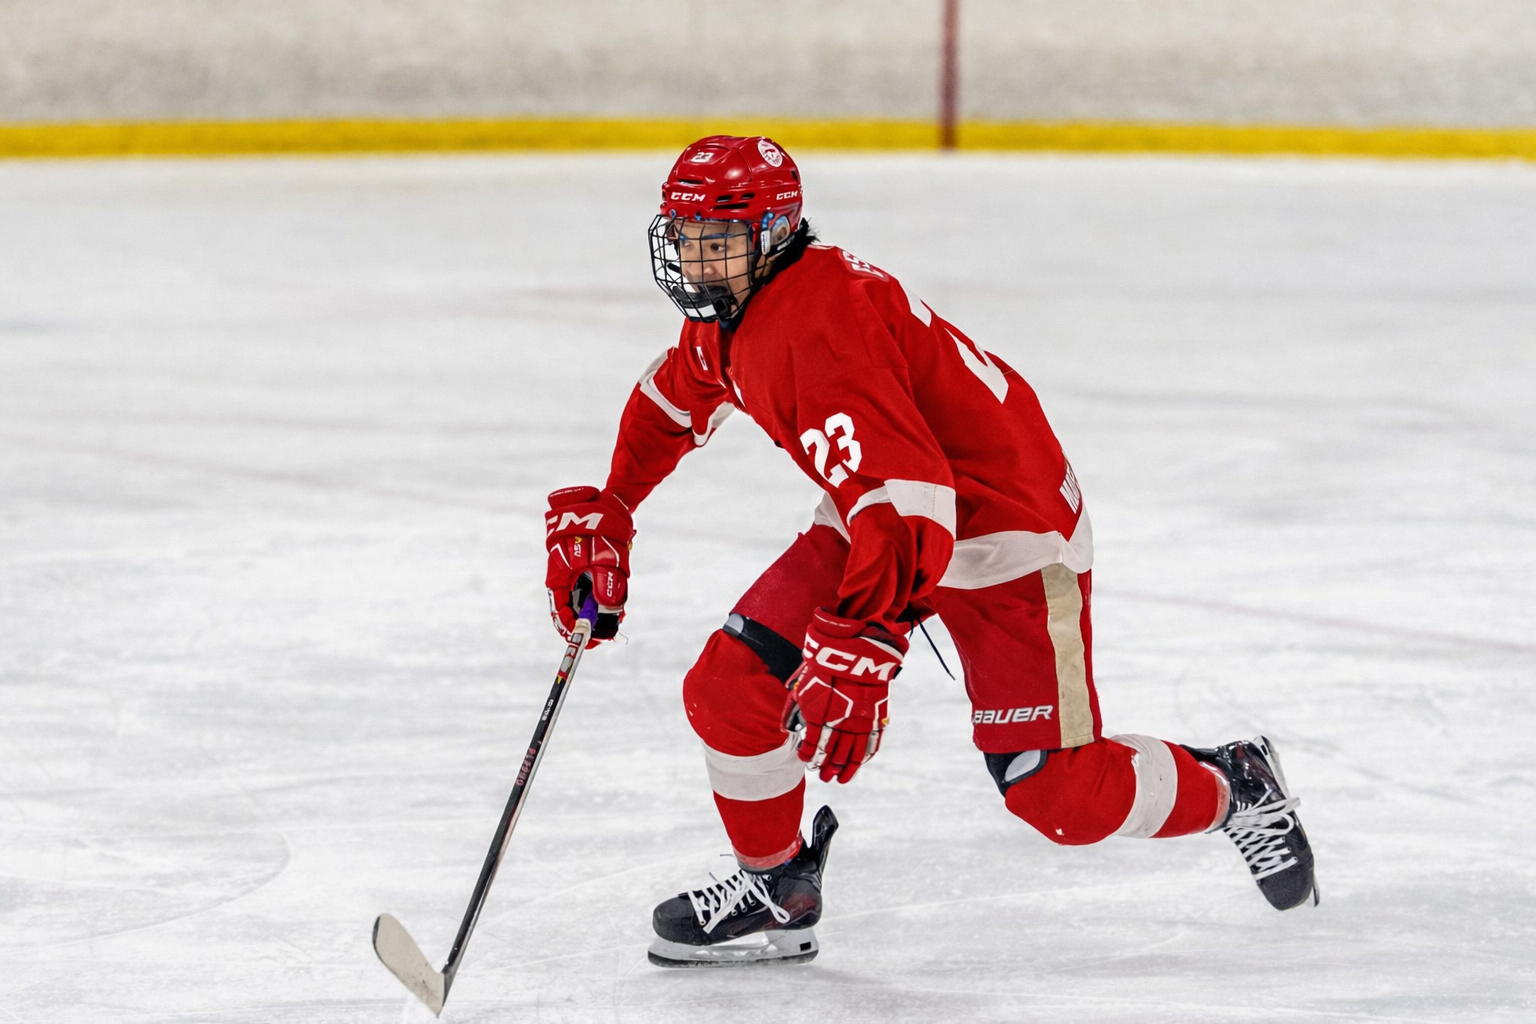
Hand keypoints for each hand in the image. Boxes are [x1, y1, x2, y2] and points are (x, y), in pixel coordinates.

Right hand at [544, 486, 632, 646]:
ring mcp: (575, 570)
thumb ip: (606, 583)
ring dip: (598, 610)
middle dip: (590, 622)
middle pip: (574, 607)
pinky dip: (603, 597)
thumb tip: (610, 611)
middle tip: (608, 633)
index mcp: (558, 575)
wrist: (608, 499)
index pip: (560, 611)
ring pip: (584, 598)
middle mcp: (564, 575)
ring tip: (616, 619)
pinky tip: (616, 604)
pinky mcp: (587, 565)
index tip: (588, 643)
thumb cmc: (601, 526)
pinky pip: (593, 587)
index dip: (573, 630)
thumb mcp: (606, 556)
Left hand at [783, 609, 908, 782]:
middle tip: (823, 776)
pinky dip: (864, 757)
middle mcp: (839, 721)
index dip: (809, 756)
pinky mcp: (876, 716)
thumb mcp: (802, 686)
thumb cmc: (823, 667)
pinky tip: (858, 764)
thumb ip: (793, 710)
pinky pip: (871, 743)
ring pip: (852, 754)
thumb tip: (786, 728)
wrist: (852, 650)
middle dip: (826, 768)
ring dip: (845, 769)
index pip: (813, 746)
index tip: (806, 761)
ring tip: (839, 779)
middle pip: (832, 754)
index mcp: (819, 714)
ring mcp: (860, 720)